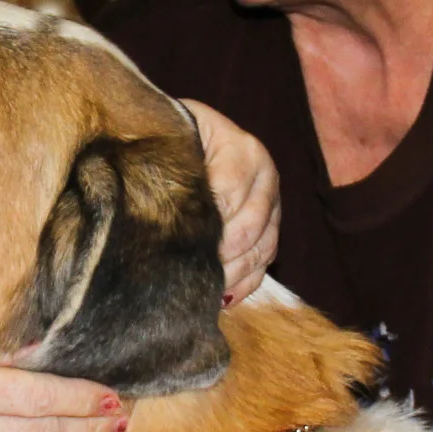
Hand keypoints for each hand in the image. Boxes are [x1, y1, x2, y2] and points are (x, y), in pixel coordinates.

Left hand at [182, 100, 279, 304]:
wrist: (192, 134)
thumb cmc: (173, 136)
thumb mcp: (169, 138)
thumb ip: (167, 163)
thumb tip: (160, 212)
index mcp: (242, 150)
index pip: (228, 194)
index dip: (204, 225)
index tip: (174, 246)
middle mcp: (265, 177)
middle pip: (248, 227)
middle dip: (217, 256)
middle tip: (184, 274)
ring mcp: (272, 205)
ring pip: (261, 250)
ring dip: (230, 275)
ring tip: (201, 290)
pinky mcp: (271, 229)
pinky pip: (265, 263)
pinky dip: (244, 284)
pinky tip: (221, 298)